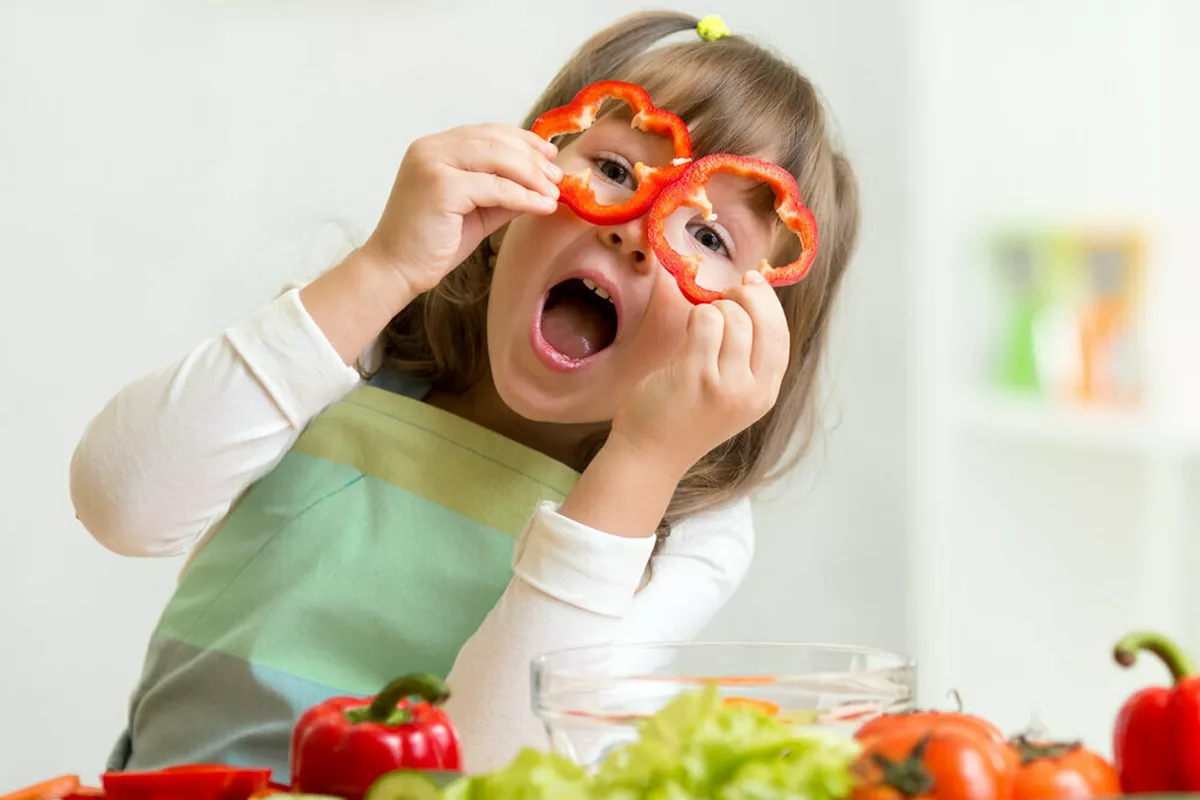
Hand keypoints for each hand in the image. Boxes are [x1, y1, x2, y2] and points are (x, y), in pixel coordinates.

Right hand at [364, 123, 561, 296]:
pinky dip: (524, 196)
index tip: (549, 153)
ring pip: (498, 159)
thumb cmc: (432, 243)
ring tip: (554, 192)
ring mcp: (433, 164)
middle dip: (533, 158)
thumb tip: (543, 184)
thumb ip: (504, 192)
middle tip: (558, 176)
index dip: (523, 140)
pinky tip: (542, 206)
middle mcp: (431, 148)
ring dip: (533, 175)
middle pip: (496, 141)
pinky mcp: (441, 187)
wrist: (395, 270)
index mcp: (435, 148)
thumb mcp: (476, 210)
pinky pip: (495, 187)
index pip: (487, 132)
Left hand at [610, 272, 790, 478]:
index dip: (769, 304)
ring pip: (733, 318)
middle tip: (724, 295)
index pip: (781, 337)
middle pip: (765, 323)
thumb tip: (752, 296)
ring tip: (699, 325)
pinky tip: (687, 331)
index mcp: (765, 394)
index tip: (753, 282)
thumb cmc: (685, 416)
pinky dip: (696, 315)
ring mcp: (725, 385)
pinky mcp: (695, 375)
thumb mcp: (731, 394)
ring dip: (714, 309)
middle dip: (747, 297)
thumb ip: (746, 357)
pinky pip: (705, 322)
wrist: (650, 453)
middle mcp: (751, 392)